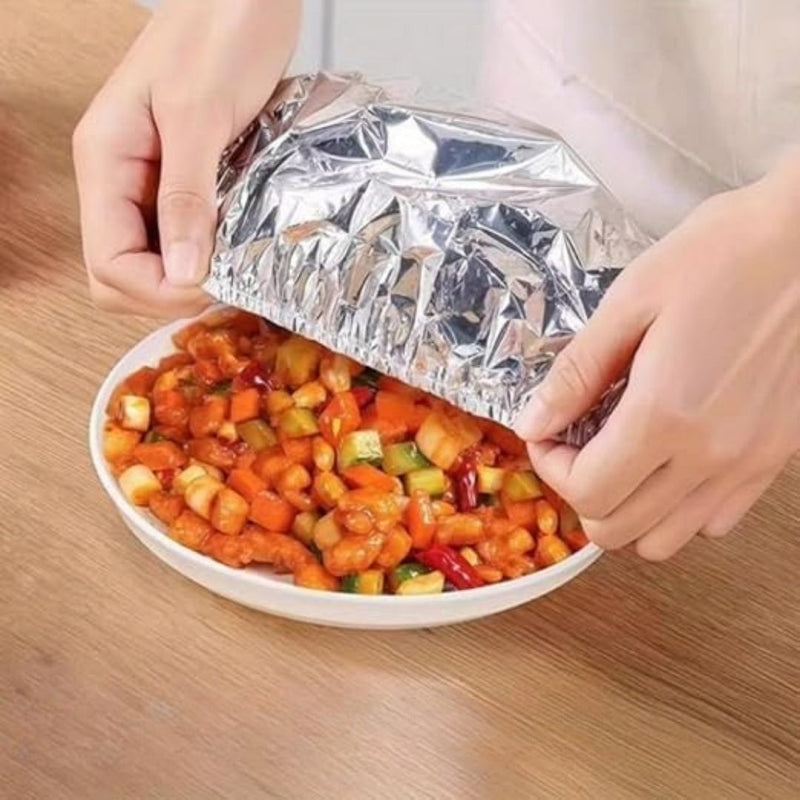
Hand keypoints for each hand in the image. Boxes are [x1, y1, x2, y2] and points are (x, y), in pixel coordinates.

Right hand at [73, 0, 299, 316]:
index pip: (108, 261)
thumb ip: (187, 195)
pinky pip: (184, 236)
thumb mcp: (199, 114)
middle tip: (225, 285)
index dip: (156, 290)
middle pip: (121, 271)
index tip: (210, 287)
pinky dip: (209, 253)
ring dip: (190, 277)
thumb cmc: (219, 30)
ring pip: (153, 260)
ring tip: (237, 271)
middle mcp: (120, 178)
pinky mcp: (184, 179)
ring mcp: (150, 181)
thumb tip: (184, 273)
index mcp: (105, 160)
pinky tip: (238, 252)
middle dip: (168, 292)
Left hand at [515, 155, 799, 559]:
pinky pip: (715, 520)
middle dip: (578, 494)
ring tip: (616, 459)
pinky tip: (667, 460)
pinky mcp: (774, 457)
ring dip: (625, 511)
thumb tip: (532, 424)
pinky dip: (677, 509)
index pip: (587, 492)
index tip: (547, 433)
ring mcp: (749, 463)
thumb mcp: (629, 303)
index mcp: (665, 414)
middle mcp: (710, 455)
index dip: (550, 469)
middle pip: (619, 530)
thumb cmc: (720, 255)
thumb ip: (575, 374)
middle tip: (573, 446)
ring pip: (666, 540)